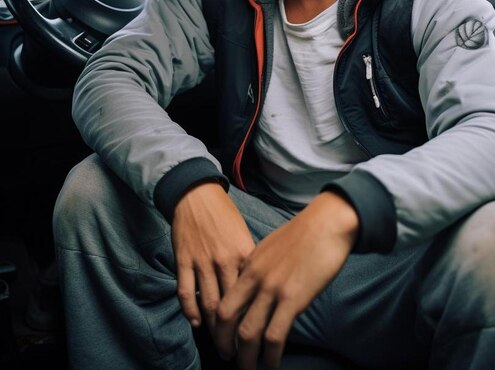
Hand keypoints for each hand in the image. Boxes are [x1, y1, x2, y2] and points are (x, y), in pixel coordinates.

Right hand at [172, 182, 254, 334]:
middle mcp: (225, 259)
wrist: (197, 194)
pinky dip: (191, 311)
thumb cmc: (225, 215)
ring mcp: (203, 261)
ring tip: (221, 346)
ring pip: (209, 304)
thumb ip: (251, 261)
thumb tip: (259, 288)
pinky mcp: (184, 260)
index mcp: (245, 253)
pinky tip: (196, 323)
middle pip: (231, 306)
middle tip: (238, 352)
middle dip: (235, 333)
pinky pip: (186, 292)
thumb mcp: (245, 235)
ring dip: (215, 329)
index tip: (259, 336)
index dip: (256, 318)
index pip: (253, 293)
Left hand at [214, 191, 358, 369]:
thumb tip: (257, 287)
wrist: (327, 223)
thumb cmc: (306, 233)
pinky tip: (272, 366)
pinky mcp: (293, 299)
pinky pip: (274, 337)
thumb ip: (261, 268)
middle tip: (228, 357)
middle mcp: (255, 277)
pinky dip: (271, 357)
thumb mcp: (273, 246)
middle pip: (226, 318)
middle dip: (224, 343)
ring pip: (248, 334)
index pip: (224, 298)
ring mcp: (272, 289)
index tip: (224, 337)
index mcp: (249, 263)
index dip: (219, 323)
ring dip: (246, 359)